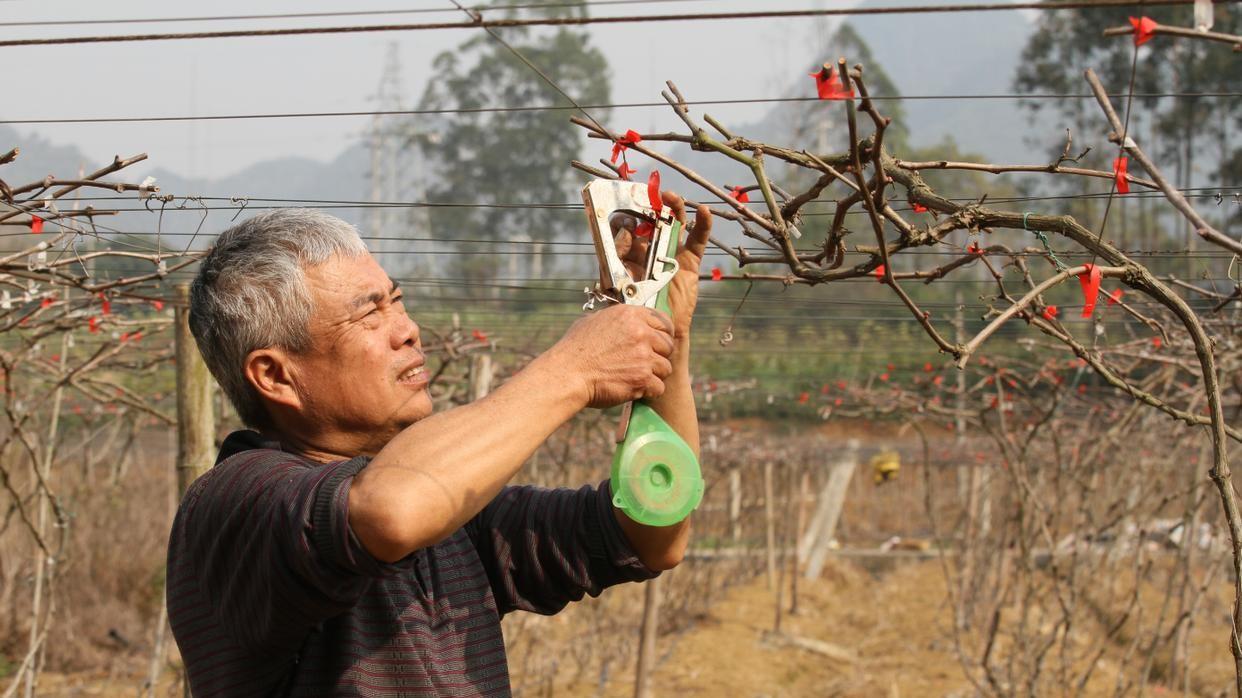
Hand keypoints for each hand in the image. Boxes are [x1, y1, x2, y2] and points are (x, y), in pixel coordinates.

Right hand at [547, 304, 675, 408]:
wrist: (566, 374)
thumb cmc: (574, 349)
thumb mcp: (593, 321)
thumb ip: (615, 320)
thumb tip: (623, 321)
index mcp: (630, 315)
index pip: (663, 321)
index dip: (662, 334)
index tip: (657, 343)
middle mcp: (640, 333)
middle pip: (668, 345)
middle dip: (658, 356)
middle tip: (644, 364)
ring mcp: (643, 356)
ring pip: (665, 368)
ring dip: (654, 375)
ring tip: (636, 377)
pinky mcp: (642, 378)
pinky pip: (659, 387)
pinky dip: (649, 391)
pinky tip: (635, 389)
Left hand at [611, 191, 711, 339]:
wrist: (659, 329)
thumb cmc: (635, 308)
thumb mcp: (618, 282)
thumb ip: (617, 258)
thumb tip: (624, 232)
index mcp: (629, 252)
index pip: (627, 227)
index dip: (626, 218)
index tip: (625, 216)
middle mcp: (650, 248)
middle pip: (652, 219)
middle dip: (650, 205)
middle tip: (649, 195)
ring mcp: (671, 252)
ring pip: (674, 223)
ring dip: (673, 207)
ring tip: (670, 197)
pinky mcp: (690, 261)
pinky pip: (698, 239)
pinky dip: (703, 224)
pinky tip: (704, 212)